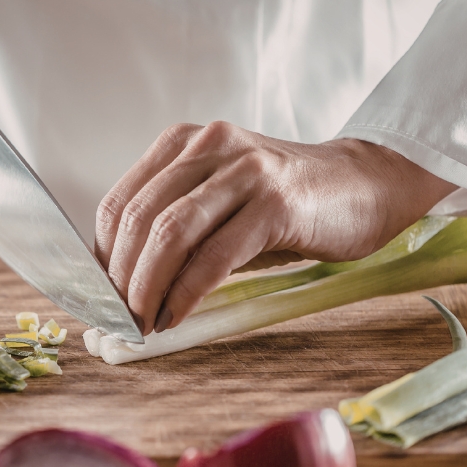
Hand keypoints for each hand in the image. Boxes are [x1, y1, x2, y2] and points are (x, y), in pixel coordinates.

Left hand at [94, 122, 454, 334]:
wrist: (367, 185)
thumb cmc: (286, 204)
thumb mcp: (220, 203)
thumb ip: (176, 231)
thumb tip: (124, 288)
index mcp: (183, 143)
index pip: (119, 203)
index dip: (101, 257)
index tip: (99, 298)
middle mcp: (208, 145)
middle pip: (139, 218)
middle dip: (120, 278)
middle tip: (115, 320)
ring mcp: (243, 169)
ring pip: (170, 233)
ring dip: (147, 288)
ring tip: (141, 323)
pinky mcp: (276, 201)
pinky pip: (215, 254)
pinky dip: (187, 292)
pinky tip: (176, 316)